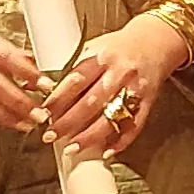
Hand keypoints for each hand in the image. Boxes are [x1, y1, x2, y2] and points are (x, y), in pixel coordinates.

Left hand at [37, 13, 191, 160]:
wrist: (156, 41)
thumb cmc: (118, 47)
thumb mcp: (92, 48)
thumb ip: (70, 68)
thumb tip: (38, 87)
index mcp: (102, 57)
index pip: (76, 79)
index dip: (59, 98)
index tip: (44, 112)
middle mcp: (119, 73)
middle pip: (91, 102)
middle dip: (68, 122)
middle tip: (51, 135)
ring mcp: (135, 89)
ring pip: (111, 117)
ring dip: (90, 136)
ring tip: (72, 148)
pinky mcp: (147, 103)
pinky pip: (134, 126)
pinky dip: (120, 141)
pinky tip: (105, 151)